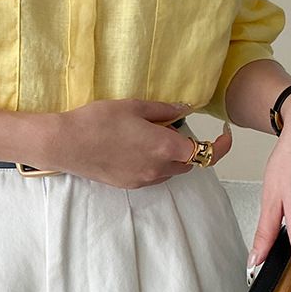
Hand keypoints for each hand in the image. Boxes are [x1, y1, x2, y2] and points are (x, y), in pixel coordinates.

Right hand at [45, 98, 232, 188]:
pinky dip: (153, 163)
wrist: (65, 144)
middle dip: (187, 147)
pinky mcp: (128, 185)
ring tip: (149, 135)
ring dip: (169, 156)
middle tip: (171, 127)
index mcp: (165, 148)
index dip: (221, 145)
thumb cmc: (98, 120)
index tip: (225, 134)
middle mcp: (158, 169)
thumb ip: (165, 110)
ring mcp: (143, 180)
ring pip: (169, 171)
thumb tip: (185, 110)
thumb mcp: (135, 106)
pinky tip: (134, 148)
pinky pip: (152, 176)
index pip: (205, 152)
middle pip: (187, 163)